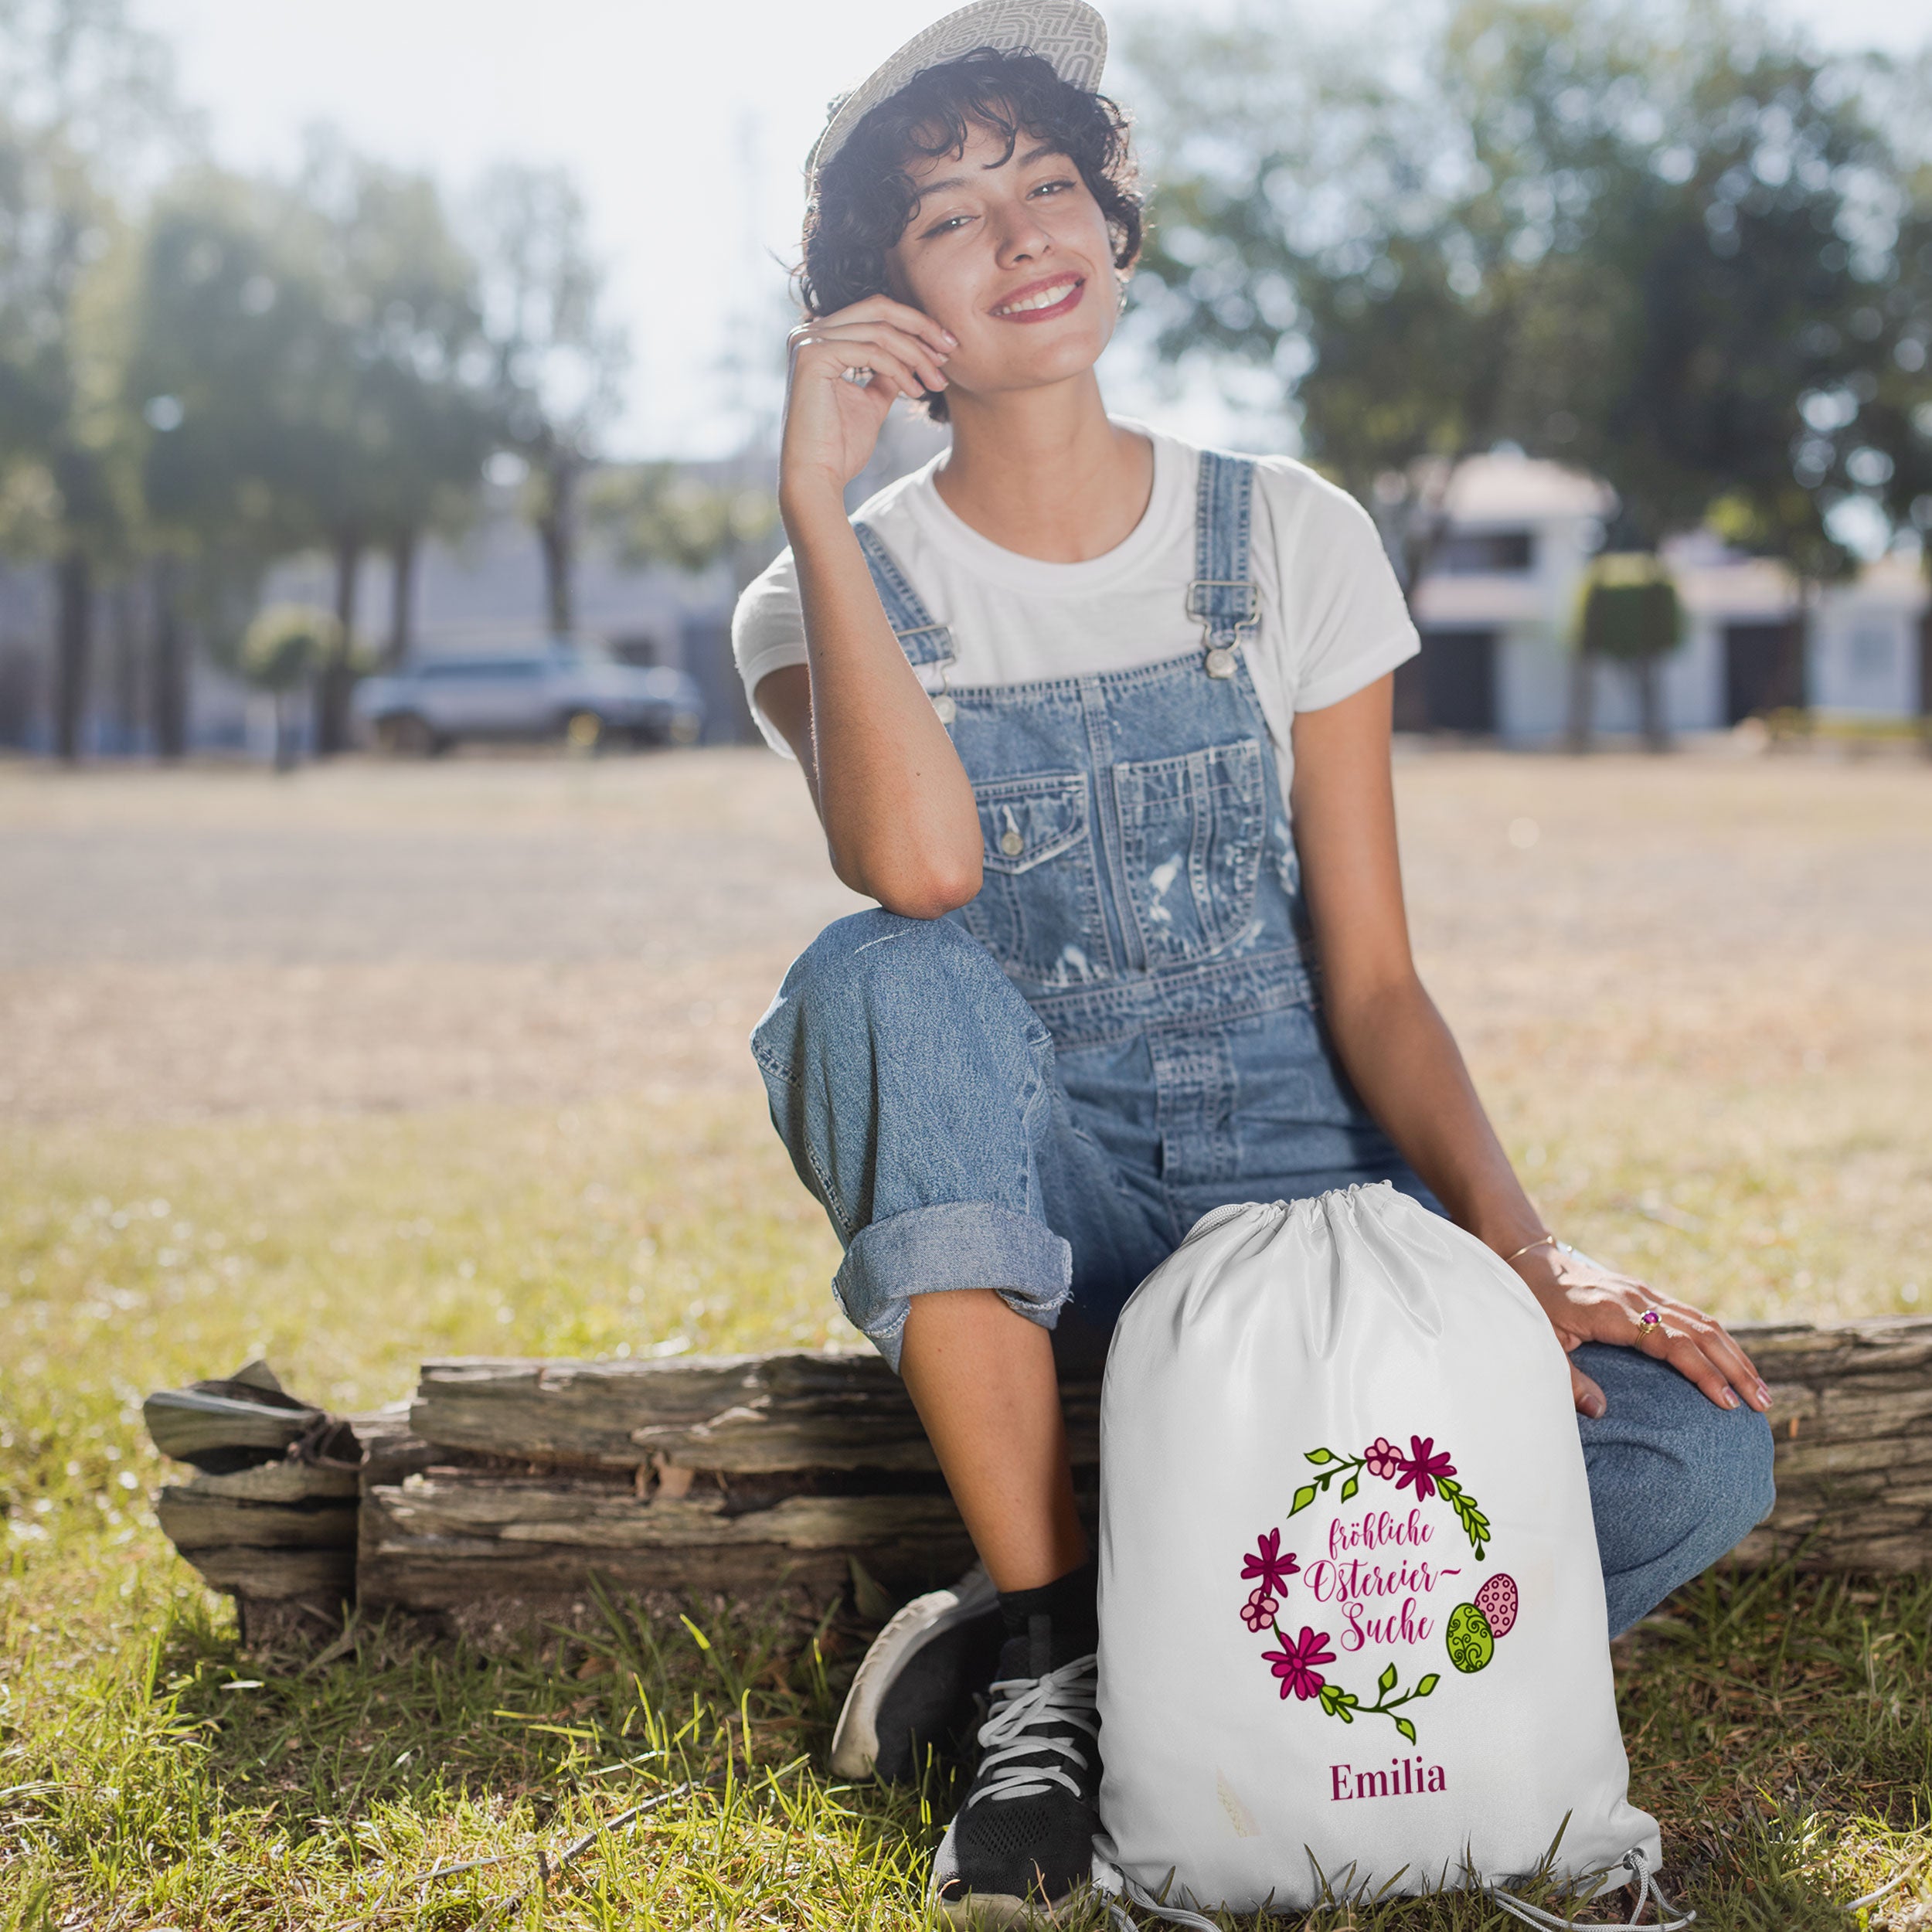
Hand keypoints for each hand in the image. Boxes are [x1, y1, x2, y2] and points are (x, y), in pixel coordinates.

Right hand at [779, 296, 955, 510]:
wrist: (816, 478)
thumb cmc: (840, 448)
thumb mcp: (872, 403)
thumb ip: (886, 376)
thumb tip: (910, 356)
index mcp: (820, 338)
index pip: (875, 313)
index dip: (915, 325)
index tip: (945, 349)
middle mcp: (809, 332)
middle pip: (878, 308)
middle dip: (921, 327)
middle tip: (949, 351)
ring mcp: (808, 341)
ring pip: (880, 331)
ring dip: (916, 355)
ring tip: (937, 381)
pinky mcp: (813, 357)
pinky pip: (871, 352)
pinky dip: (900, 370)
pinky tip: (917, 392)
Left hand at [1507, 1242, 1770, 1420]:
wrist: (1529, 1261)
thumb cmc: (1532, 1305)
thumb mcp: (1540, 1343)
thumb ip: (1566, 1378)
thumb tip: (1601, 1413)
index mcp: (1613, 1313)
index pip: (1672, 1344)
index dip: (1704, 1373)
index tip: (1729, 1403)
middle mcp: (1637, 1299)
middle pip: (1699, 1331)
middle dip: (1735, 1368)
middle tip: (1763, 1404)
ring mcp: (1644, 1294)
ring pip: (1702, 1321)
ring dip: (1734, 1354)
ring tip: (1761, 1390)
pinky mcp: (1645, 1294)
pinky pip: (1690, 1316)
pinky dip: (1718, 1340)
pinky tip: (1732, 1362)